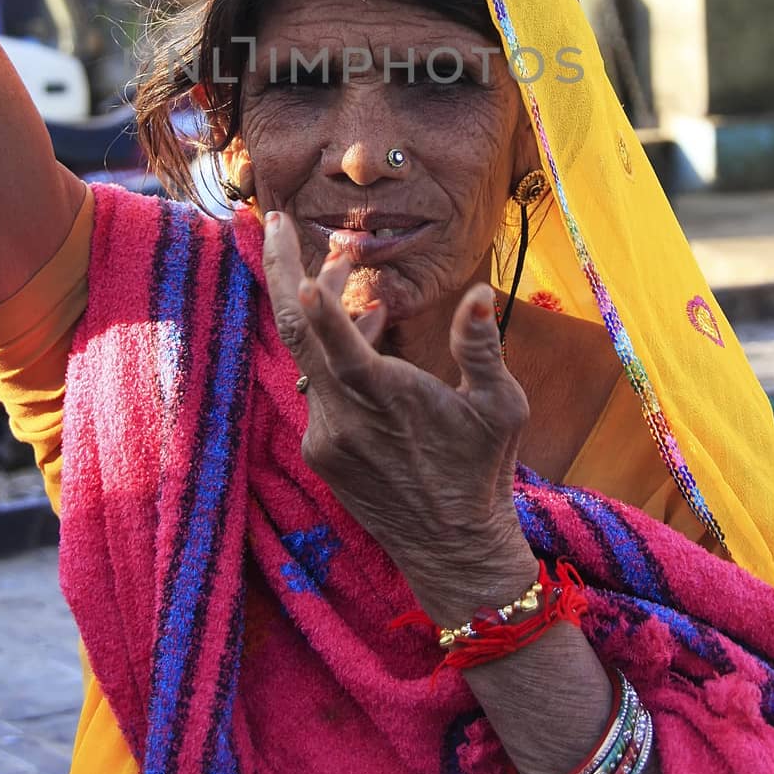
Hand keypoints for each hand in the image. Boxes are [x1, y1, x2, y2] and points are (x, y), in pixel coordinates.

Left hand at [262, 212, 536, 617]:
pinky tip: (365, 333)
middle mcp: (343, 417)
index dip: (315, 299)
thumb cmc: (482, 472)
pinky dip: (332, 354)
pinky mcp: (321, 452)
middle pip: (297, 333)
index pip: (335, 340)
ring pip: (308, 357)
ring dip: (320, 310)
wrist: (453, 552)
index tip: (297, 260)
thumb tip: (477, 290)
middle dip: (282, 270)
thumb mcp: (500, 406)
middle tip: (273, 221)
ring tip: (343, 267)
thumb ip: (482, 344)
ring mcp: (326, 436)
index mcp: (385, 398)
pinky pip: (317, 387)